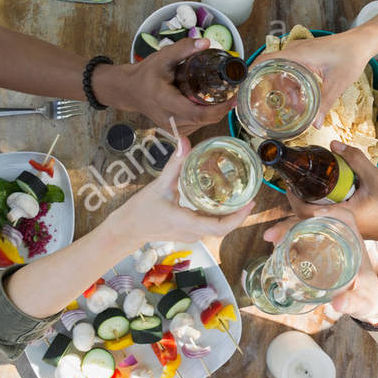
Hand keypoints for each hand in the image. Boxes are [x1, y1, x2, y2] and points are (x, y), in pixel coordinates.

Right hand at [103, 39, 230, 134]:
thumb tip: (206, 43)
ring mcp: (172, 128)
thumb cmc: (146, 74)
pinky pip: (197, 126)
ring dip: (216, 113)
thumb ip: (184, 49)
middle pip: (204, 121)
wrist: (130, 91)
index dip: (218, 109)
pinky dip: (207, 116)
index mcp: (165, 102)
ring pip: (202, 125)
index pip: (197, 114)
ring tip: (224, 96)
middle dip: (221, 108)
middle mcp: (169, 120)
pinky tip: (211, 104)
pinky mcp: (175, 130)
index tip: (232, 97)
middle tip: (233, 92)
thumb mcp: (163, 57)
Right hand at [117, 136, 253, 244]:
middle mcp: (192, 233)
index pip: (219, 226)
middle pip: (223, 228)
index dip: (238, 217)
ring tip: (241, 197)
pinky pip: (209, 228)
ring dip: (230, 216)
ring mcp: (191, 236)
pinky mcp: (189, 234)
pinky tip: (223, 203)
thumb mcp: (159, 185)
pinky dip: (219, 217)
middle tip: (251, 196)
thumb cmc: (141, 210)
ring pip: (217, 229)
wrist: (127, 229)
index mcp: (186, 222)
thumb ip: (175, 163)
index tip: (251, 203)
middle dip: (239, 214)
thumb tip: (185, 141)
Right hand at [253, 28, 372, 127]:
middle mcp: (295, 51)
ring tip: (289, 108)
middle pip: (270, 68)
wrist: (363, 42)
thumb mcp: (336, 84)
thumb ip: (324, 105)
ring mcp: (301, 52)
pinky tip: (299, 99)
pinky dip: (292, 84)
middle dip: (265, 87)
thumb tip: (315, 125)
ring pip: (282, 71)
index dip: (251, 72)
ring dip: (284, 89)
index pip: (265, 60)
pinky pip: (292, 70)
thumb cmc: (350, 57)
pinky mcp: (307, 56)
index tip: (242, 88)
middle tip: (261, 105)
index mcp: (298, 54)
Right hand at [263, 204, 377, 323]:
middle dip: (293, 223)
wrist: (365, 303)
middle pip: (315, 221)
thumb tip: (338, 304)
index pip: (344, 216)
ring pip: (304, 229)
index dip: (330, 211)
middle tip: (274, 235)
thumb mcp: (363, 301)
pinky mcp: (315, 254)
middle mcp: (338, 239)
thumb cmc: (368, 298)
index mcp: (353, 244)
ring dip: (286, 230)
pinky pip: (300, 241)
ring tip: (270, 239)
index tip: (314, 216)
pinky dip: (286, 241)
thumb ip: (353, 302)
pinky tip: (275, 249)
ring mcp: (325, 246)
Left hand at [282, 141, 377, 244]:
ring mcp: (343, 232)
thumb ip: (354, 159)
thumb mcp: (374, 177)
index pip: (305, 212)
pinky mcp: (348, 231)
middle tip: (296, 182)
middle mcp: (338, 228)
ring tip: (306, 187)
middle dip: (297, 201)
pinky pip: (327, 222)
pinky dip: (321, 210)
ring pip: (315, 221)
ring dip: (308, 206)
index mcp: (340, 217)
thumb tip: (333, 145)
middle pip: (305, 218)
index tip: (291, 182)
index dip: (293, 198)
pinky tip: (325, 197)